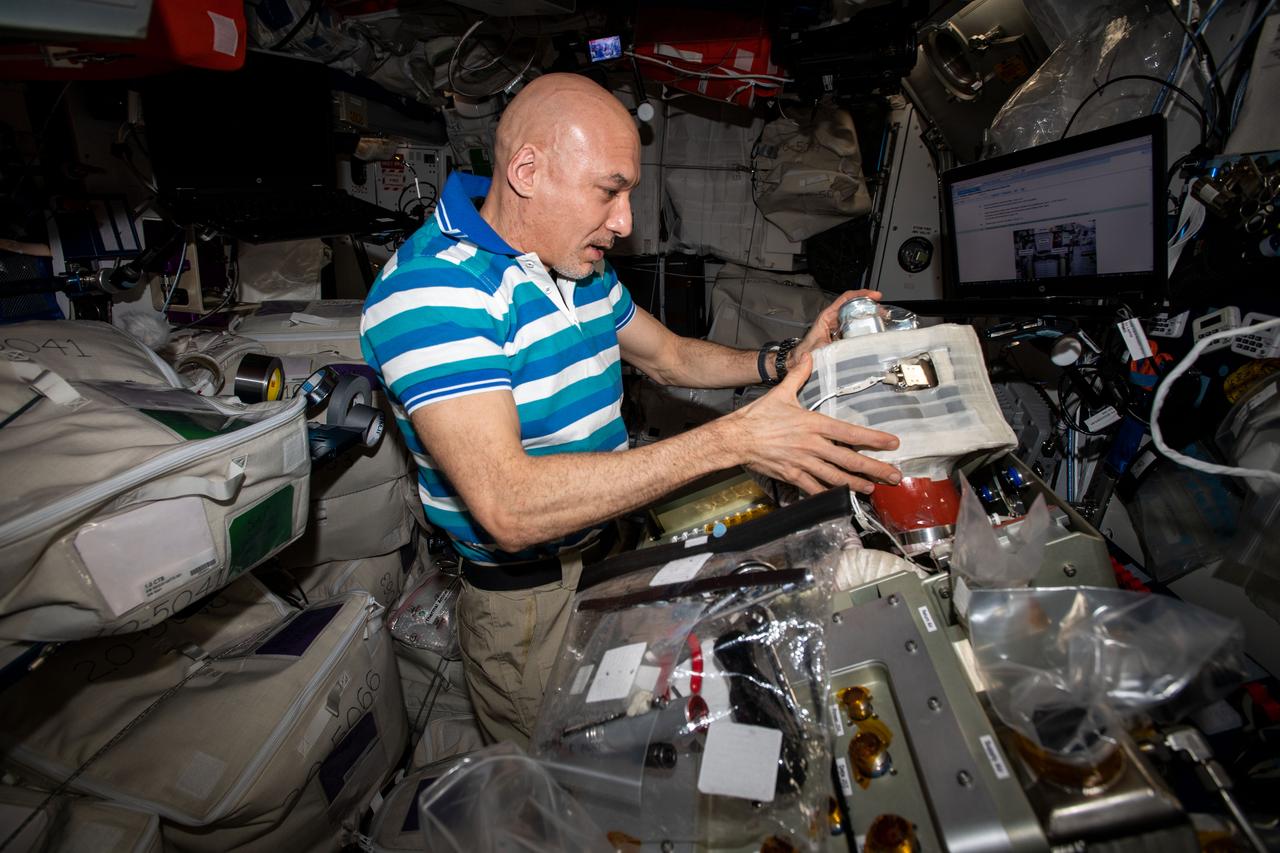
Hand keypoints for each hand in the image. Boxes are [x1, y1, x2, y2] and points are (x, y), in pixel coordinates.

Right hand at [725, 352, 901, 495]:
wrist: (735, 438)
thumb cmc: (757, 416)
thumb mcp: (781, 393)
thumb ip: (799, 375)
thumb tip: (810, 357)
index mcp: (813, 424)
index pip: (851, 433)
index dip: (874, 439)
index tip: (892, 443)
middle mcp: (812, 445)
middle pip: (850, 460)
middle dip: (874, 468)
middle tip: (893, 476)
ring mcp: (803, 463)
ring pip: (836, 477)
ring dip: (856, 484)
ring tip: (871, 488)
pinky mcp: (792, 475)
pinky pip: (814, 488)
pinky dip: (828, 494)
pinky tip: (840, 498)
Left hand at [789, 289, 882, 371]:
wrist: (800, 362)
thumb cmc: (806, 353)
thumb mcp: (820, 349)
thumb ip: (831, 348)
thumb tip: (845, 349)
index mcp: (827, 317)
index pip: (846, 299)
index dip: (861, 294)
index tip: (874, 295)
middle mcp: (833, 319)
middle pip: (854, 306)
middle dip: (869, 305)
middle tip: (882, 310)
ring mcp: (838, 326)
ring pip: (855, 316)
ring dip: (868, 316)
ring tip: (882, 319)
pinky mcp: (841, 335)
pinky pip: (855, 327)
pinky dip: (865, 327)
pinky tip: (874, 331)